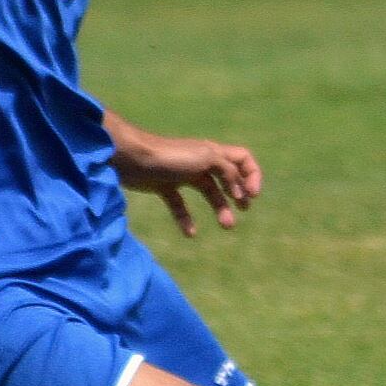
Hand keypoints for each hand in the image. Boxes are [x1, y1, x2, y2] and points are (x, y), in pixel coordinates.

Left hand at [130, 133, 264, 236]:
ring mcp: (183, 174)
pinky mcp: (165, 186)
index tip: (252, 195)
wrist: (133, 158)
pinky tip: (190, 233)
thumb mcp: (207, 159)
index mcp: (213, 152)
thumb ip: (228, 172)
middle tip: (244, 209)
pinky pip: (180, 205)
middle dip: (239, 193)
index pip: (243, 159)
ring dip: (220, 208)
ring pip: (208, 192)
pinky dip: (186, 218)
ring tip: (227, 226)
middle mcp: (201, 161)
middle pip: (227, 177)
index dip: (252, 175)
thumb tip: (240, 190)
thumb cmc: (171, 156)